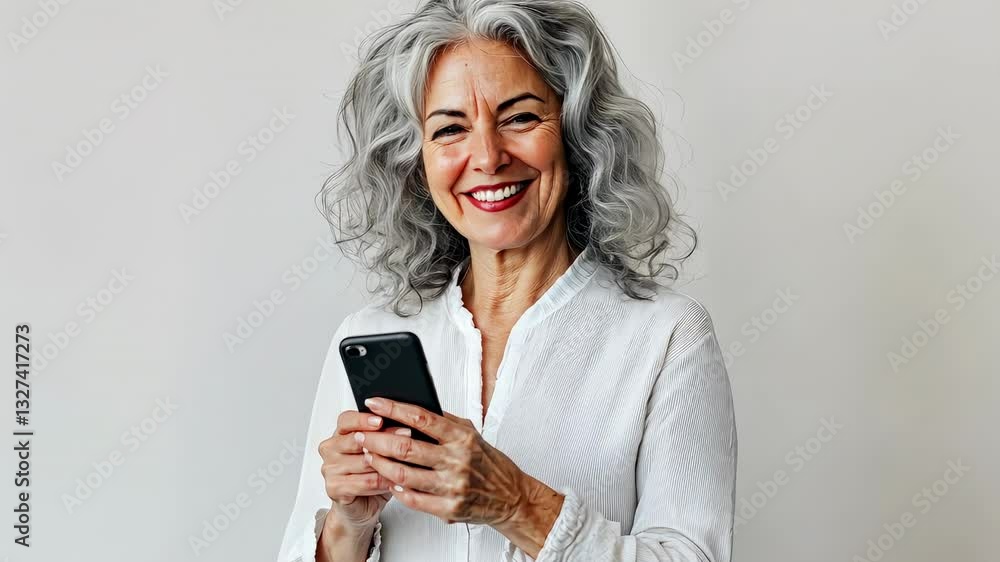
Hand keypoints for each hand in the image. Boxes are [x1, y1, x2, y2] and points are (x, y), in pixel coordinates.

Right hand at [318, 409, 408, 530]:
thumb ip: (383, 437)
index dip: (363, 419)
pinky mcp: (334, 488)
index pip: (346, 420)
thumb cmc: (370, 476)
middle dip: (384, 439)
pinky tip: (394, 481)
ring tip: (405, 463)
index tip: (381, 420)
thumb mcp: (379, 452)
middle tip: (406, 439)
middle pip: (356, 440)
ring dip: (387, 463)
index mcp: (339, 434)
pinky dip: (383, 482)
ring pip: (364, 462)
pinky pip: (364, 482)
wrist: (361, 507)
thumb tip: (403, 427)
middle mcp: (331, 449)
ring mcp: (329, 469)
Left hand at [354, 397, 528, 526]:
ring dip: (380, 464)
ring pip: (403, 475)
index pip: (421, 418)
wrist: (511, 497)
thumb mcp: (471, 434)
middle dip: (376, 439)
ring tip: (369, 456)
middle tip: (361, 435)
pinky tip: (388, 481)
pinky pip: (413, 499)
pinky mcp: (449, 509)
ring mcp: (452, 486)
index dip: (393, 409)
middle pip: (405, 447)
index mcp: (462, 437)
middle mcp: (457, 460)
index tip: (374, 402)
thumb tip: (413, 408)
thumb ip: (444, 422)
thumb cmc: (488, 462)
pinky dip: (396, 490)